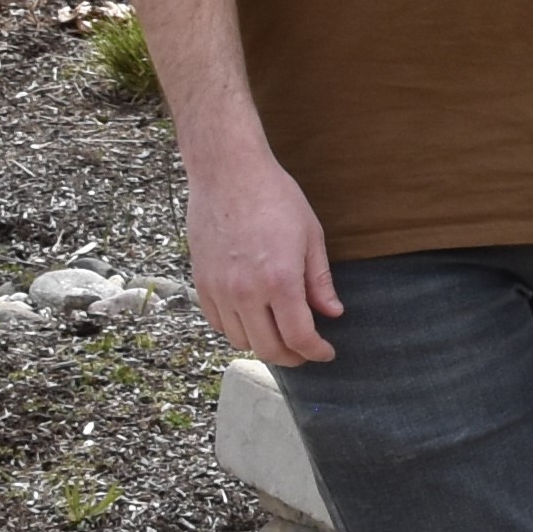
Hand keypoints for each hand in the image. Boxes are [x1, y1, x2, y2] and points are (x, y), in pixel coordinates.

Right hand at [186, 148, 338, 365]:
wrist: (228, 174)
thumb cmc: (275, 198)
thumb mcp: (311, 237)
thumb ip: (319, 281)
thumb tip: (332, 313)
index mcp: (279, 281)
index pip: (298, 336)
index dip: (315, 352)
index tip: (326, 353)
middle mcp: (245, 292)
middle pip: (268, 347)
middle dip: (292, 357)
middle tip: (306, 352)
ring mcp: (219, 289)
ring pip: (240, 340)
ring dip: (263, 345)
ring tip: (281, 335)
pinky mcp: (201, 283)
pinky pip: (217, 323)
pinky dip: (237, 330)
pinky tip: (253, 321)